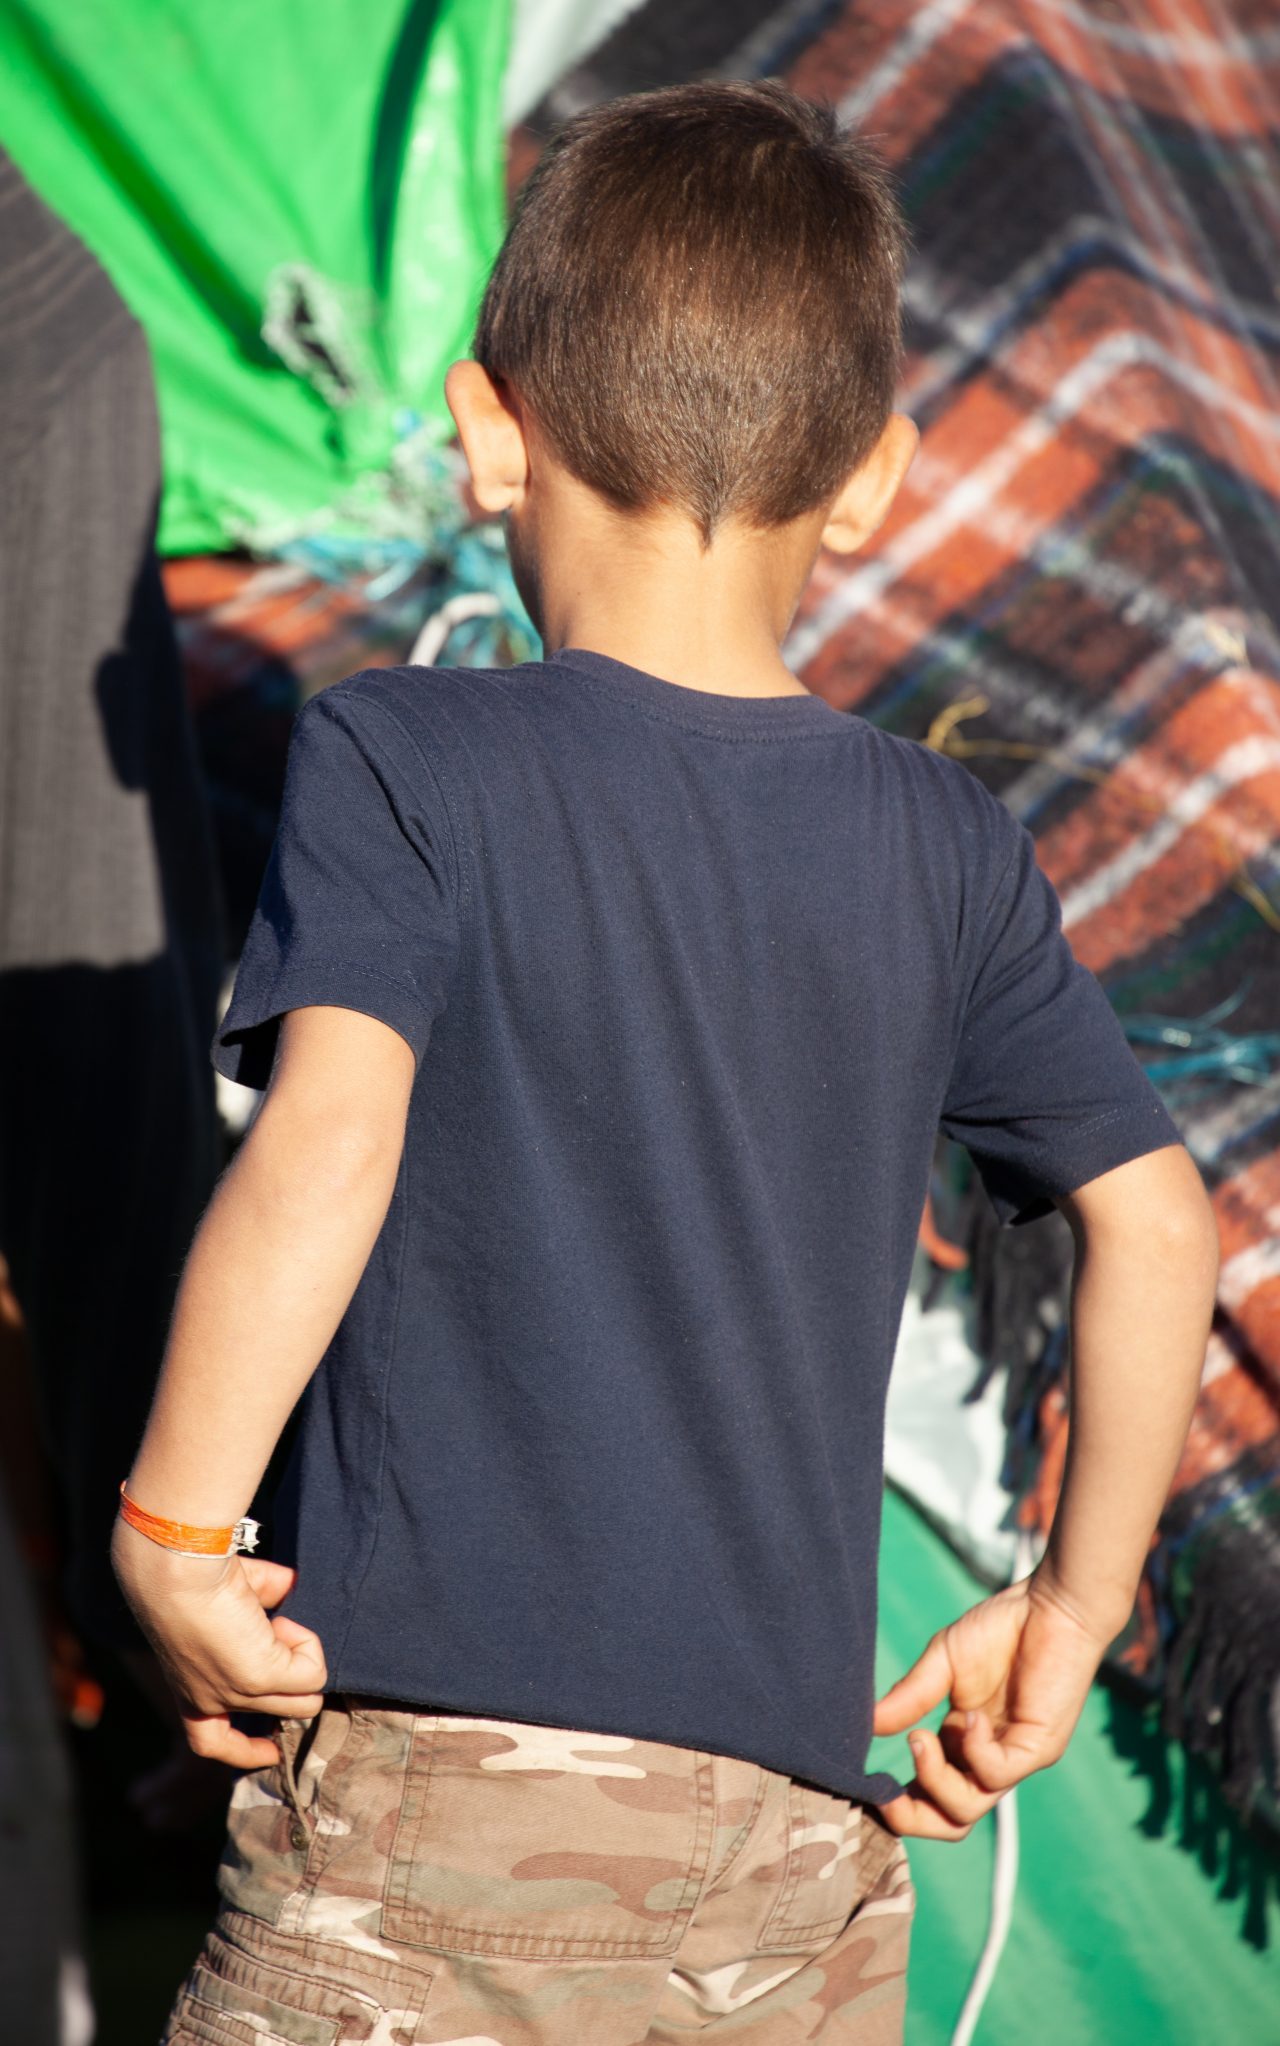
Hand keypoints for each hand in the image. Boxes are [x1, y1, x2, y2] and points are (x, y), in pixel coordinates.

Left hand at [111, 1519, 326, 1767]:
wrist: (179, 1569)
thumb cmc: (193, 1574)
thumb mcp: (230, 1601)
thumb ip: (264, 1600)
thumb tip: (290, 1590)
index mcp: (191, 1688)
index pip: (211, 1742)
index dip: (247, 1750)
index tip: (271, 1750)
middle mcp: (212, 1700)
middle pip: (286, 1714)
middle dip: (299, 1676)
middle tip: (285, 1629)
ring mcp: (237, 1694)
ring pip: (306, 1701)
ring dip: (305, 1658)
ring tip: (280, 1623)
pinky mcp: (259, 1678)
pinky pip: (312, 1673)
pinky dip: (308, 1645)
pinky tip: (282, 1622)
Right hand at [872, 1566, 1115, 1839]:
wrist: (1052, 1606)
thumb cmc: (1002, 1628)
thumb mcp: (942, 1661)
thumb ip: (910, 1695)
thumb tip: (869, 1725)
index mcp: (963, 1742)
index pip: (932, 1796)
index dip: (902, 1803)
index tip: (872, 1786)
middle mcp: (988, 1758)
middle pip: (951, 1821)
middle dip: (913, 1817)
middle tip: (887, 1794)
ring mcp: (1014, 1758)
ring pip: (968, 1808)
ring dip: (935, 1780)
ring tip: (920, 1738)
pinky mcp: (1038, 1749)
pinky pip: (997, 1773)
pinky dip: (973, 1750)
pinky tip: (969, 1716)